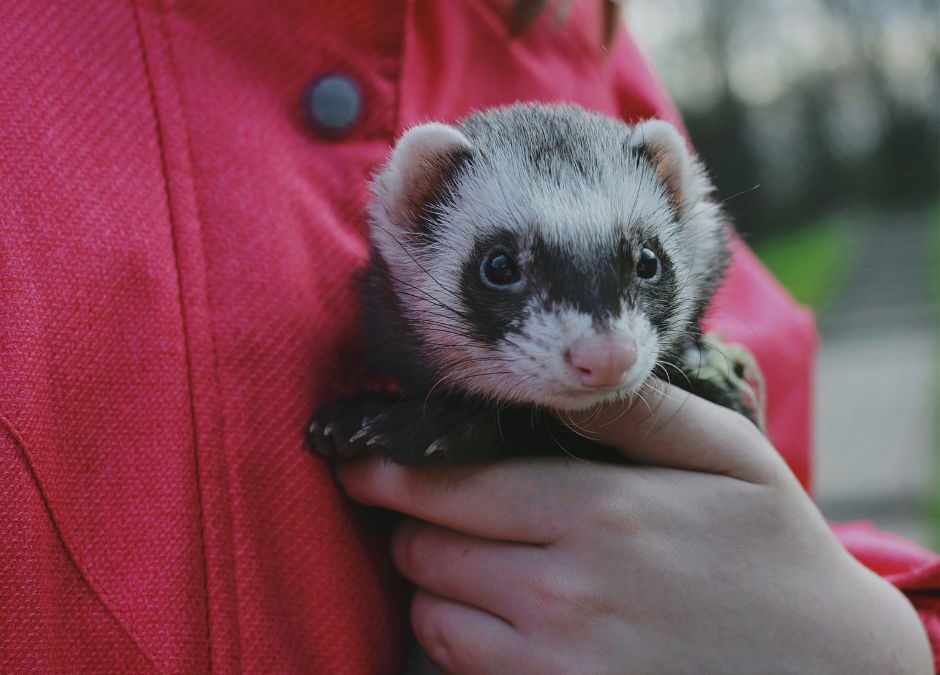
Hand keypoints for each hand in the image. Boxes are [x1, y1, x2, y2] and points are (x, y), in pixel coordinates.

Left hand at [337, 384, 932, 673]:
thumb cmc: (775, 554)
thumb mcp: (730, 456)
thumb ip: (641, 411)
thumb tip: (565, 374)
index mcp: (600, 512)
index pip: (454, 486)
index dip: (390, 472)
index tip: (357, 461)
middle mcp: (565, 590)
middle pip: (428, 549)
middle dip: (414, 525)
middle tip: (432, 511)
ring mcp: (557, 662)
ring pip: (433, 613)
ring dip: (432, 583)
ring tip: (466, 562)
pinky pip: (462, 669)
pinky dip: (456, 637)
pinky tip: (493, 616)